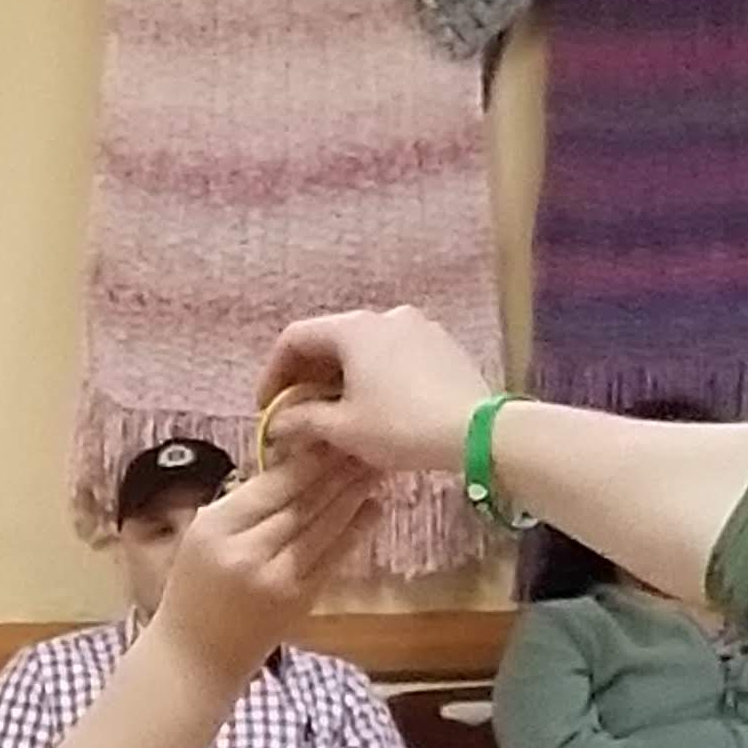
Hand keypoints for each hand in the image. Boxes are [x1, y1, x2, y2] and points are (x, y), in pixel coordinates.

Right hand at [144, 454, 380, 679]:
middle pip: (302, 501)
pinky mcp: (300, 601)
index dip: (306, 460)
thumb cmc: (191, 592)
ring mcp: (278, 578)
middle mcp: (248, 551)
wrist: (195, 657)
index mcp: (216, 528)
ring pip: (324, 525)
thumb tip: (290, 468)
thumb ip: (239, 506)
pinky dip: (356, 530)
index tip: (330, 437)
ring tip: (374, 468)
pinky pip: (334, 557)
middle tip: (364, 444)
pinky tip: (372, 509)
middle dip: (337, 470)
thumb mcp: (199, 539)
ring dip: (353, 494)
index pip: (271, 485)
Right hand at [256, 306, 493, 478]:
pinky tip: (374, 409)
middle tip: (297, 415)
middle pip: (330, 340)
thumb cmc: (401, 426)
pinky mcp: (441, 345)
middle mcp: (385, 316)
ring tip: (335, 416)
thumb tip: (276, 424)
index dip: (273, 373)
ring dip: (340, 379)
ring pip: (363, 349)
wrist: (478, 431)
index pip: (294, 338)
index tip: (268, 408)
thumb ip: (301, 421)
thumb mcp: (342, 429)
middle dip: (307, 378)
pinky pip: (393, 355)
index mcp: (353, 328)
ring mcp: (418, 327)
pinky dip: (372, 377)